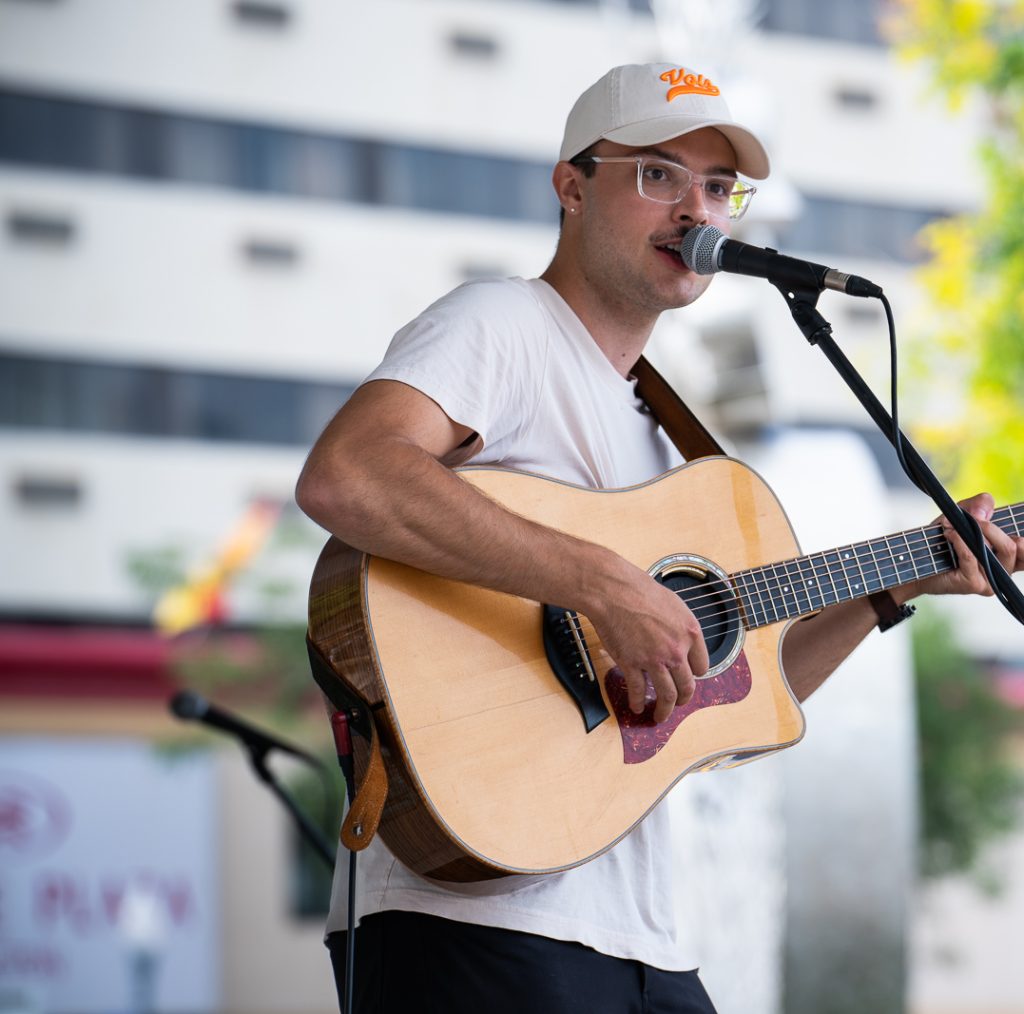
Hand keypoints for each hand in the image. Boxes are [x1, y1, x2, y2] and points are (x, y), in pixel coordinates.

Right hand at [584, 562, 708, 723]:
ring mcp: (654, 659)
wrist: (614, 591)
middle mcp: (676, 650)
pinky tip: (636, 707)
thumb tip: (680, 639)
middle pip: (687, 686)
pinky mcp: (632, 664)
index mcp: (690, 632)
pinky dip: (637, 702)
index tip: (688, 677)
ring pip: (667, 695)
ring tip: (660, 716)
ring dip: (664, 710)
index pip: (702, 666)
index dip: (695, 674)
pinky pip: (638, 690)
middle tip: (679, 703)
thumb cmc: (639, 590)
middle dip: (684, 699)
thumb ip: (680, 626)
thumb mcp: (673, 604)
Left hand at [911, 492, 1023, 599]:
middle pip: (1014, 547)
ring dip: (974, 532)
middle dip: (991, 527)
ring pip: (996, 551)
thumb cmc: (943, 538)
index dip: (1023, 542)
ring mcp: (991, 580)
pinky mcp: (975, 584)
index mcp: (1007, 557)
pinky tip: (949, 534)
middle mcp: (1003, 570)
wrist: (917, 560)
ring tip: (953, 526)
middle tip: (973, 519)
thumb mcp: (962, 514)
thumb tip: (983, 513)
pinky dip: (959, 540)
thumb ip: (978, 505)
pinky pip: (972, 556)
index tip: (1010, 530)